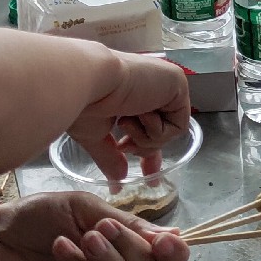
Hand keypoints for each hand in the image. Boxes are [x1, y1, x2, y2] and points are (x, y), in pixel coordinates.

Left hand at [0, 193, 188, 260]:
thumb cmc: (37, 218)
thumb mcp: (84, 207)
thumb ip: (126, 223)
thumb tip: (172, 236)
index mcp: (127, 241)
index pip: (167, 255)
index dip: (174, 252)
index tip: (164, 242)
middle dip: (134, 250)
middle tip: (103, 228)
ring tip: (83, 238)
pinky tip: (62, 249)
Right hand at [66, 52, 191, 180]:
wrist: (87, 81)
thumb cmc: (82, 102)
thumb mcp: (95, 135)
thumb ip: (110, 156)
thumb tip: (118, 179)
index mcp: (131, 94)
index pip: (148, 125)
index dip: (148, 149)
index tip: (149, 173)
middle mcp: (150, 86)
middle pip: (161, 131)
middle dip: (147, 149)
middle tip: (126, 148)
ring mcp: (165, 84)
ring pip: (169, 132)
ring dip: (146, 137)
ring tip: (125, 121)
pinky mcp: (178, 84)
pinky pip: (178, 126)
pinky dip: (158, 130)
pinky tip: (140, 113)